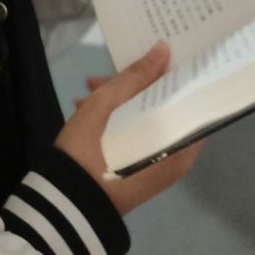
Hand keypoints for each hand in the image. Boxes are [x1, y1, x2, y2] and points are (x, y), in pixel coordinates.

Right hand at [56, 41, 204, 217]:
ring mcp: (158, 168)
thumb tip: (164, 49)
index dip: (177, 73)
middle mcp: (176, 158)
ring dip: (122, 101)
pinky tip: (87, 109)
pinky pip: (139, 137)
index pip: (191, 100)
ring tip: (88, 91)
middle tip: (107, 75)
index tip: (163, 52)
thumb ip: (137, 76)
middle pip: (166, 108)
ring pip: (149, 121)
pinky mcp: (140, 173)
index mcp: (179, 145)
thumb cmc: (89, 152)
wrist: (63, 205)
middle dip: (137, 86)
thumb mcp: (108, 105)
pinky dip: (120, 121)